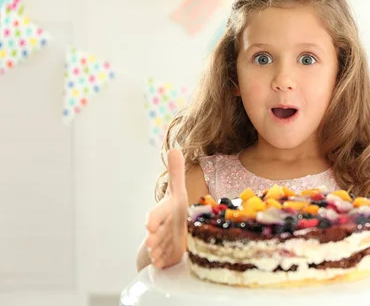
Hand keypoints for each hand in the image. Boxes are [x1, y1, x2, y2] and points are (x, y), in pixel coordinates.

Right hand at [145, 149, 188, 268]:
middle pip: (157, 233)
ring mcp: (163, 243)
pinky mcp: (167, 256)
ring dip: (158, 251)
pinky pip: (164, 260)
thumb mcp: (176, 192)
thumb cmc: (173, 211)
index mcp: (164, 212)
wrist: (168, 234)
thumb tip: (174, 148)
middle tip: (152, 241)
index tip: (149, 223)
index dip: (153, 218)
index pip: (156, 214)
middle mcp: (161, 228)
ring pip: (160, 248)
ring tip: (157, 255)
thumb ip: (176, 173)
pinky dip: (164, 262)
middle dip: (155, 236)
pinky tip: (163, 264)